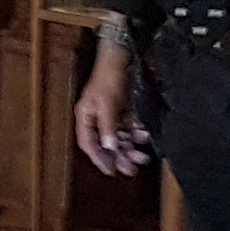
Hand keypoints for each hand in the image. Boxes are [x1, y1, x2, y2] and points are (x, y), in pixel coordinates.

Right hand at [74, 37, 151, 178]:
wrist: (120, 59)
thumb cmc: (109, 79)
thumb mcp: (107, 104)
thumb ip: (108, 126)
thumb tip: (109, 147)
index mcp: (86, 117)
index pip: (88, 143)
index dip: (98, 159)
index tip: (111, 171)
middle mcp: (96, 119)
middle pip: (105, 144)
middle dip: (118, 157)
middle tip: (132, 170)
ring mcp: (109, 116)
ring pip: (118, 139)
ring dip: (129, 148)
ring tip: (142, 158)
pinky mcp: (121, 112)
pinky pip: (128, 129)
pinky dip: (135, 135)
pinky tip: (144, 137)